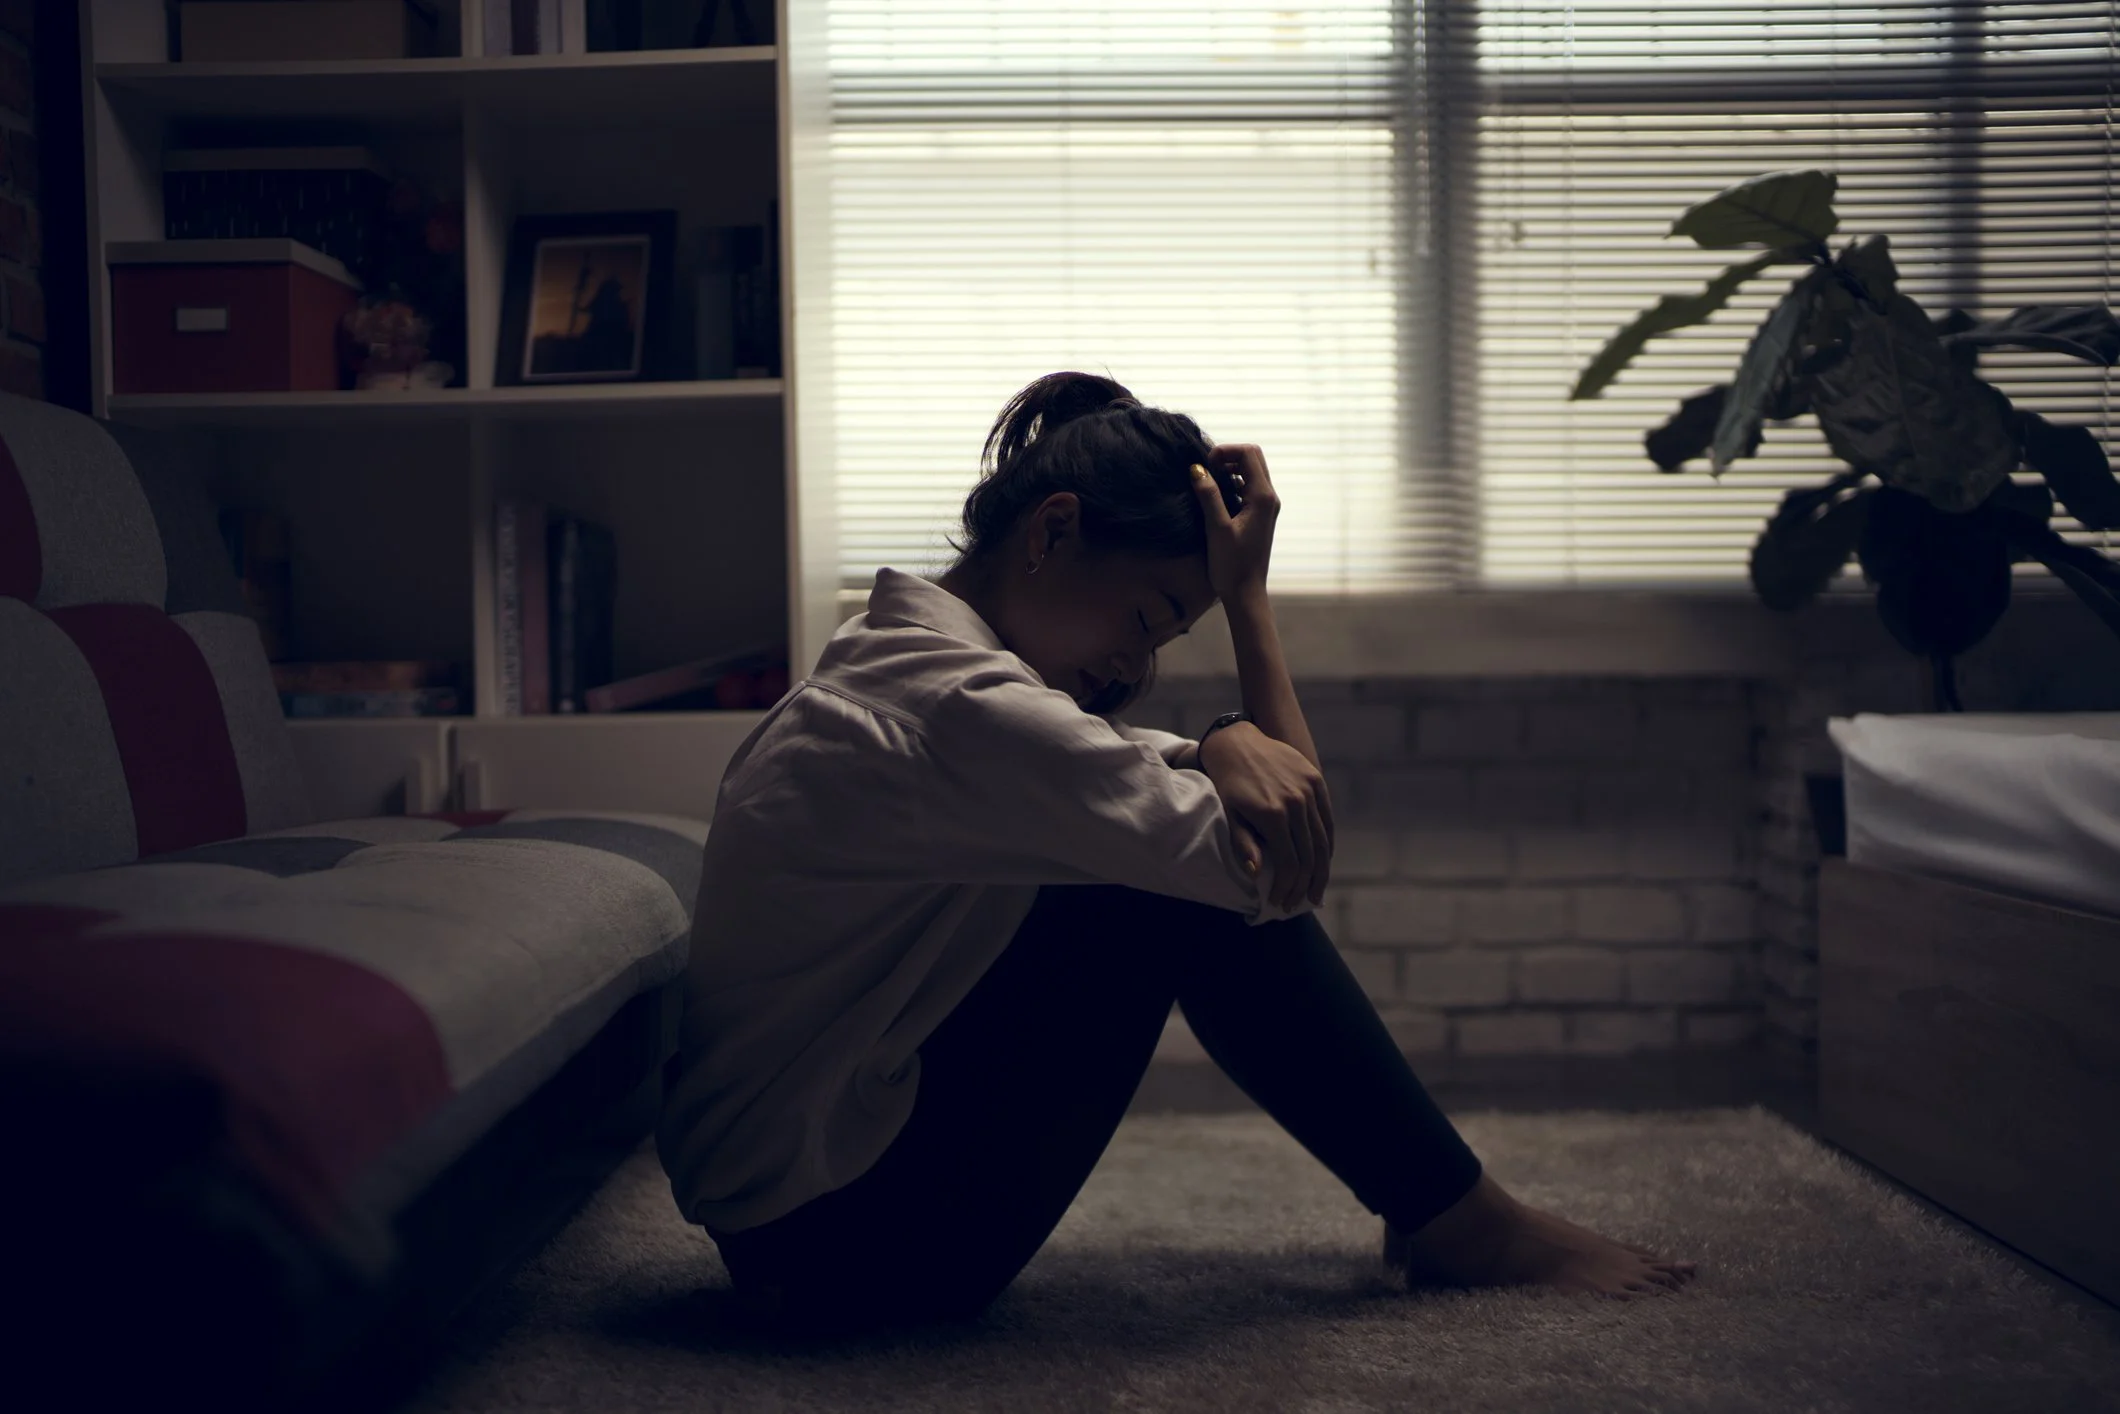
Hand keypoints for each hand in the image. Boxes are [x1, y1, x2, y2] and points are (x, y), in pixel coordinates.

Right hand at [1190, 444, 1279, 603]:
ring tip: (1208, 482)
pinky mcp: (1260, 516)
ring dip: (1230, 469)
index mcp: (1263, 497)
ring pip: (1251, 472)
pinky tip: (1215, 497)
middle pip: (1253, 458)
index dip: (1226, 451)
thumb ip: (1209, 496)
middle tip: (1206, 469)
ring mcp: (1267, 507)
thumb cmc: (1232, 565)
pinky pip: (1249, 488)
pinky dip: (1233, 483)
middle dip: (1229, 456)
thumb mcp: (1217, 529)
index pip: (1249, 454)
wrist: (1246, 593)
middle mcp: (1270, 498)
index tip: (1204, 464)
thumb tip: (1197, 468)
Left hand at [1196, 720, 1334, 910]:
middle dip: (1306, 885)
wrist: (1237, 742)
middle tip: (1300, 903)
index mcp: (1273, 814)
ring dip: (1321, 870)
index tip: (1280, 902)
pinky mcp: (1315, 779)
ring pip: (1323, 840)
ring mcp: (1309, 789)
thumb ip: (1244, 844)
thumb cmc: (1227, 783)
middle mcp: (1296, 802)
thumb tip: (1257, 874)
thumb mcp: (1229, 814)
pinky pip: (1327, 819)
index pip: (1290, 863)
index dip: (1288, 887)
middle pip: (1310, 856)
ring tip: (1315, 890)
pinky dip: (1327, 843)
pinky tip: (1323, 860)